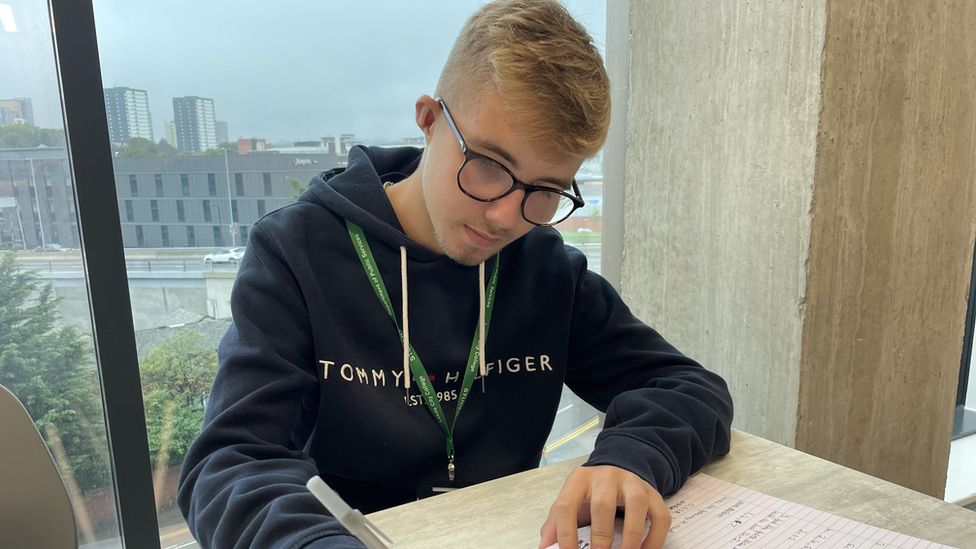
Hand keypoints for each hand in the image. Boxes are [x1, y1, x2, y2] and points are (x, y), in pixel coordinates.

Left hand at [538, 465, 670, 548]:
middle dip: (600, 535)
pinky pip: (660, 516)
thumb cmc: (591, 494)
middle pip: (602, 503)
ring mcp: (633, 484)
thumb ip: (555, 524)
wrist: (620, 470)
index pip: (566, 505)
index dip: (564, 533)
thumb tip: (545, 547)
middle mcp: (606, 477)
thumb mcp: (571, 502)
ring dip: (632, 535)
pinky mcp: (654, 494)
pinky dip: (655, 538)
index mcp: (579, 480)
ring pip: (636, 505)